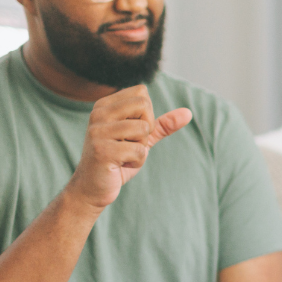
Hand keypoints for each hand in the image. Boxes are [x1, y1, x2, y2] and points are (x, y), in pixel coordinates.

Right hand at [67, 84, 192, 209]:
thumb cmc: (118, 161)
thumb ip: (162, 125)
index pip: (141, 93)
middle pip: (143, 104)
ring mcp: (98, 131)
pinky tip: (120, 165)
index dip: (147, 115)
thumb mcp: (142, 139)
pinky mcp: (102, 150)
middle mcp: (99, 113)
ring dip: (141, 148)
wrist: (92, 188)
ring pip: (143, 128)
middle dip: (146, 129)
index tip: (132, 132)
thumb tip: (188, 112)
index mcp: (105, 105)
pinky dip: (137, 161)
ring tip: (124, 156)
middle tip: (130, 144)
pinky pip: (139, 151)